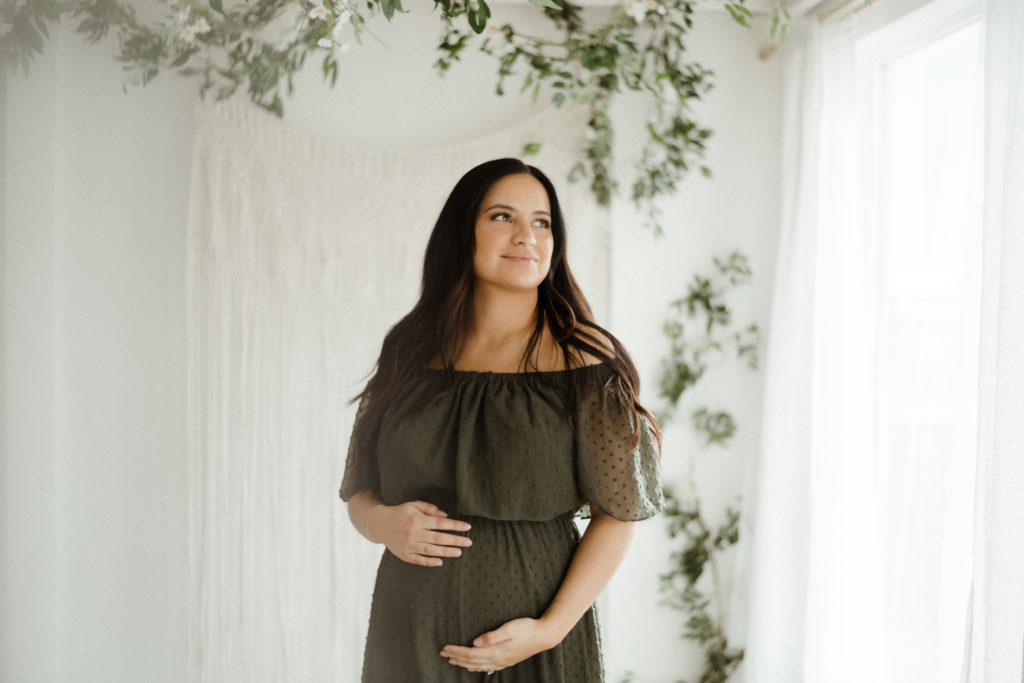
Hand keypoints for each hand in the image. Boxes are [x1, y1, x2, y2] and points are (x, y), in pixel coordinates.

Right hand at [371, 500, 471, 566]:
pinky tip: (440, 562)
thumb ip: (430, 509)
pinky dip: (429, 562)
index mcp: (417, 520)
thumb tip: (446, 516)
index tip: (467, 527)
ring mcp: (409, 545)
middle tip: (469, 542)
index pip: (440, 523)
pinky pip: (419, 560)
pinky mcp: (404, 555)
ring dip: (446, 552)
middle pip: (438, 538)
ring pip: (430, 550)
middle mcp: (414, 533)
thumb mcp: (414, 505)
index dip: (455, 525)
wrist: (380, 525)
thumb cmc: (400, 513)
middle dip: (455, 540)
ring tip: (459, 552)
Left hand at [439, 617, 559, 673]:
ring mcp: (502, 661)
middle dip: (456, 657)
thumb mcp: (509, 628)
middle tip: (442, 653)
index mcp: (496, 651)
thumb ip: (491, 636)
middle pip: (472, 661)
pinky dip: (475, 668)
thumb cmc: (527, 628)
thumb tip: (474, 643)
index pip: (471, 654)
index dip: (457, 651)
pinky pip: (486, 667)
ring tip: (452, 661)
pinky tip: (472, 667)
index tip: (445, 648)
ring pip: (478, 666)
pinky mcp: (506, 661)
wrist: (544, 636)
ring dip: (463, 663)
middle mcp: (497, 659)